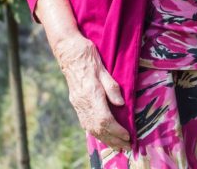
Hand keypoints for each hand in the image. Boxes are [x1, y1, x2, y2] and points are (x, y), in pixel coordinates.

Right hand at [54, 33, 130, 150]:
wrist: (68, 51)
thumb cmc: (88, 56)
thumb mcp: (103, 68)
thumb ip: (112, 87)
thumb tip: (121, 105)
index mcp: (91, 93)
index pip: (105, 119)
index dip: (117, 130)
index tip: (128, 135)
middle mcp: (83, 102)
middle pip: (98, 128)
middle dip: (113, 139)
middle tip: (126, 146)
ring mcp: (78, 103)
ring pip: (91, 127)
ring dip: (105, 139)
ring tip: (117, 145)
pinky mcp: (76, 102)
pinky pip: (86, 122)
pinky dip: (96, 132)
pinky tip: (103, 135)